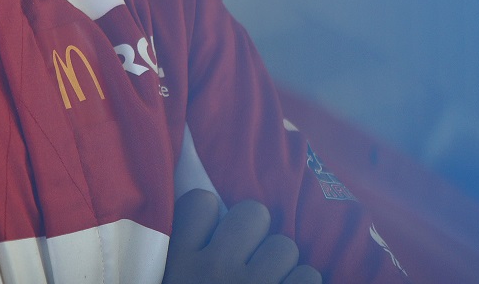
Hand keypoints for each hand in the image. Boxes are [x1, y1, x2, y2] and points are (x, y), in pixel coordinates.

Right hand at [162, 189, 322, 283]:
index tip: (211, 235)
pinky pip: (309, 275)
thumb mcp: (169, 278)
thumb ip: (180, 251)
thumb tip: (203, 212)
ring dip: (281, 266)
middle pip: (253, 213)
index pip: (200, 201)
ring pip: (285, 245)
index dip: (210, 216)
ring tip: (269, 281)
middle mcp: (215, 270)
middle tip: (249, 257)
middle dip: (256, 233)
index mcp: (180, 264)